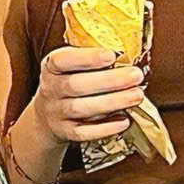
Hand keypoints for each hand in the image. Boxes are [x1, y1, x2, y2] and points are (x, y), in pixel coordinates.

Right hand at [30, 44, 149, 144]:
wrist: (48, 114)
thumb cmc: (69, 81)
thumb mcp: (72, 64)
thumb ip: (92, 57)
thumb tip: (127, 51)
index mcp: (52, 67)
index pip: (63, 60)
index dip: (87, 58)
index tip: (111, 55)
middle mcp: (51, 89)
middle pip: (76, 85)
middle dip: (109, 80)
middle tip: (136, 76)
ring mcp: (56, 113)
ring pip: (81, 108)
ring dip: (112, 102)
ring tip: (136, 95)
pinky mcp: (66, 132)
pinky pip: (84, 133)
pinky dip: (105, 128)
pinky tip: (124, 120)